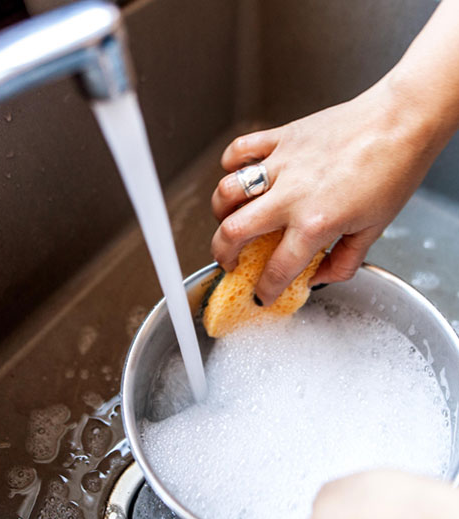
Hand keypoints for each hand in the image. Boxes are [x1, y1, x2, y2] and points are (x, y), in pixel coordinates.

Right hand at [211, 76, 449, 305]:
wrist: (402, 121)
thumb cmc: (394, 171)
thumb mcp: (375, 229)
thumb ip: (344, 262)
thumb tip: (321, 277)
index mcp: (316, 223)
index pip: (277, 269)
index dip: (265, 290)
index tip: (262, 294)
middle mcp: (291, 195)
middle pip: (232, 232)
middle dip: (222, 256)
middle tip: (229, 262)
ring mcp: (282, 164)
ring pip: (227, 192)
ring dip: (220, 213)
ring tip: (229, 221)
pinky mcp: (281, 137)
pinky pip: (239, 150)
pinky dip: (230, 165)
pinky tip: (238, 176)